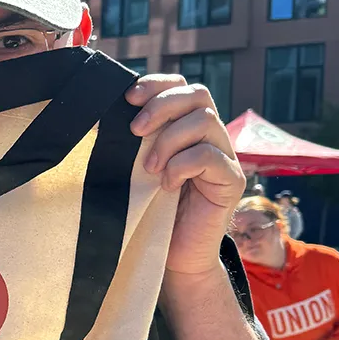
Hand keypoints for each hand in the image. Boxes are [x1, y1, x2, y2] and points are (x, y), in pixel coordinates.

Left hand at [125, 75, 245, 275]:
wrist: (175, 255)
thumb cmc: (150, 210)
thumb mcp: (137, 167)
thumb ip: (135, 140)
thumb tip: (107, 112)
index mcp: (187, 126)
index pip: (181, 86)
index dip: (157, 84)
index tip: (128, 97)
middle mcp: (211, 136)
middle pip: (197, 94)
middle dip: (161, 106)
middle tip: (135, 130)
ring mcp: (225, 157)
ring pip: (204, 121)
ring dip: (169, 140)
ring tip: (149, 168)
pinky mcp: (232, 181)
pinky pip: (210, 156)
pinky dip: (182, 165)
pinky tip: (167, 184)